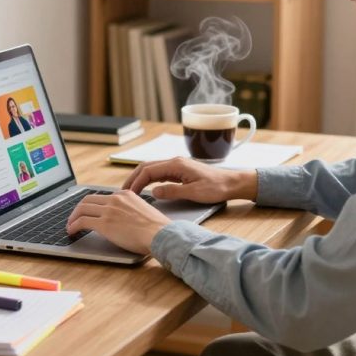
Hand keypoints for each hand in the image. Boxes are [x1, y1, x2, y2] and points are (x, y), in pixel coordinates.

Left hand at [66, 191, 169, 253]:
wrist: (160, 234)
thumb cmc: (157, 229)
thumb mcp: (143, 211)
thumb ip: (130, 210)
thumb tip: (122, 219)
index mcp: (125, 194)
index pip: (102, 197)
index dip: (91, 205)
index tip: (88, 211)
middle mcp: (115, 199)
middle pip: (88, 199)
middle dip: (78, 209)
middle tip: (74, 218)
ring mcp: (109, 210)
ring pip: (82, 209)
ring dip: (73, 217)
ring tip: (70, 226)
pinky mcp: (104, 223)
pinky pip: (82, 221)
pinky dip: (73, 226)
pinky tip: (72, 231)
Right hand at [123, 157, 257, 203]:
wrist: (232, 183)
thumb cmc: (216, 188)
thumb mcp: (194, 193)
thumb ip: (173, 191)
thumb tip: (154, 192)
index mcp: (176, 165)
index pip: (148, 170)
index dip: (136, 181)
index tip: (128, 193)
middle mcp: (174, 162)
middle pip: (147, 167)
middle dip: (134, 178)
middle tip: (123, 191)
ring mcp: (177, 166)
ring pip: (152, 169)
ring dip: (140, 178)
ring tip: (131, 190)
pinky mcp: (180, 172)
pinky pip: (160, 174)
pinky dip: (149, 180)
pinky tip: (146, 188)